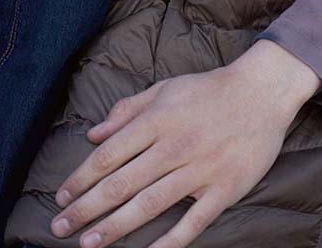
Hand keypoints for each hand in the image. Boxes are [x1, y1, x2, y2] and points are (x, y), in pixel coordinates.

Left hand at [50, 40, 321, 247]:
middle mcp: (174, 146)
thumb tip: (93, 135)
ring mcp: (199, 170)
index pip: (109, 155)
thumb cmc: (208, 90)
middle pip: (122, 183)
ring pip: (149, 204)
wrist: (262, 92)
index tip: (62, 198)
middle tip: (60, 228)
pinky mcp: (223, 189)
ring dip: (115, 227)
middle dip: (87, 209)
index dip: (81, 179)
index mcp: (158, 119)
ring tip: (88, 243)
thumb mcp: (164, 88)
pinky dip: (168, 241)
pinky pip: (192, 222)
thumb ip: (127, 111)